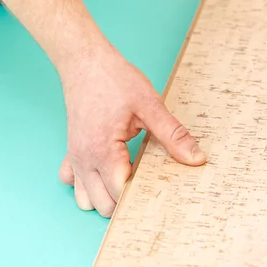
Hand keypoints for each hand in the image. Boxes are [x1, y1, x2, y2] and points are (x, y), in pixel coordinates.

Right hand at [58, 42, 205, 216]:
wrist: (85, 60)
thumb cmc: (114, 79)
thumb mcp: (149, 104)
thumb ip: (173, 135)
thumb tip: (196, 158)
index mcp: (104, 151)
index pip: (120, 195)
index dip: (141, 195)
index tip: (159, 185)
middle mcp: (85, 160)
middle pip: (103, 205)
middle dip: (125, 200)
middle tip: (146, 180)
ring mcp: (75, 156)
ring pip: (85, 199)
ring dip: (104, 196)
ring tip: (125, 176)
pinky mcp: (71, 149)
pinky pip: (71, 181)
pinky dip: (86, 182)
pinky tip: (103, 168)